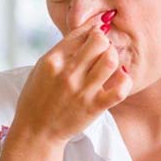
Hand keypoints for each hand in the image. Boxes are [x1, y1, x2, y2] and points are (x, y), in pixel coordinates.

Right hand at [10, 9, 132, 146]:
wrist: (36, 131)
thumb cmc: (37, 98)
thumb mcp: (41, 68)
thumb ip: (62, 50)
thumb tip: (86, 31)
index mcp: (53, 60)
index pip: (81, 32)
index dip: (92, 30)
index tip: (96, 33)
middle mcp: (68, 73)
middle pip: (99, 41)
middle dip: (104, 41)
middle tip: (102, 48)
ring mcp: (82, 90)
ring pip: (110, 60)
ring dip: (113, 57)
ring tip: (109, 62)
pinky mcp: (94, 107)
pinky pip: (120, 89)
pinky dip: (125, 80)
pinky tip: (119, 78)